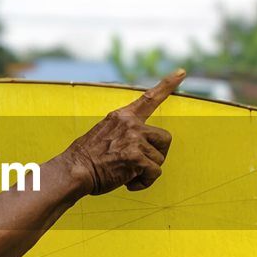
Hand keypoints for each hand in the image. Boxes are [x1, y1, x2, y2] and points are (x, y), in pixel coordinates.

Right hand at [63, 69, 184, 194]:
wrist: (74, 171)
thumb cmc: (87, 158)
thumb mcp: (104, 134)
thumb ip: (124, 133)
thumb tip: (141, 146)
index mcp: (122, 116)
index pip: (149, 98)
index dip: (168, 84)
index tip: (182, 72)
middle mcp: (130, 124)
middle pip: (165, 138)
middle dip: (158, 154)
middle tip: (142, 165)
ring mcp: (134, 139)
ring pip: (159, 159)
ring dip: (147, 172)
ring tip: (127, 174)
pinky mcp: (136, 157)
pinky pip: (154, 173)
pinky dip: (144, 183)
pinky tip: (128, 183)